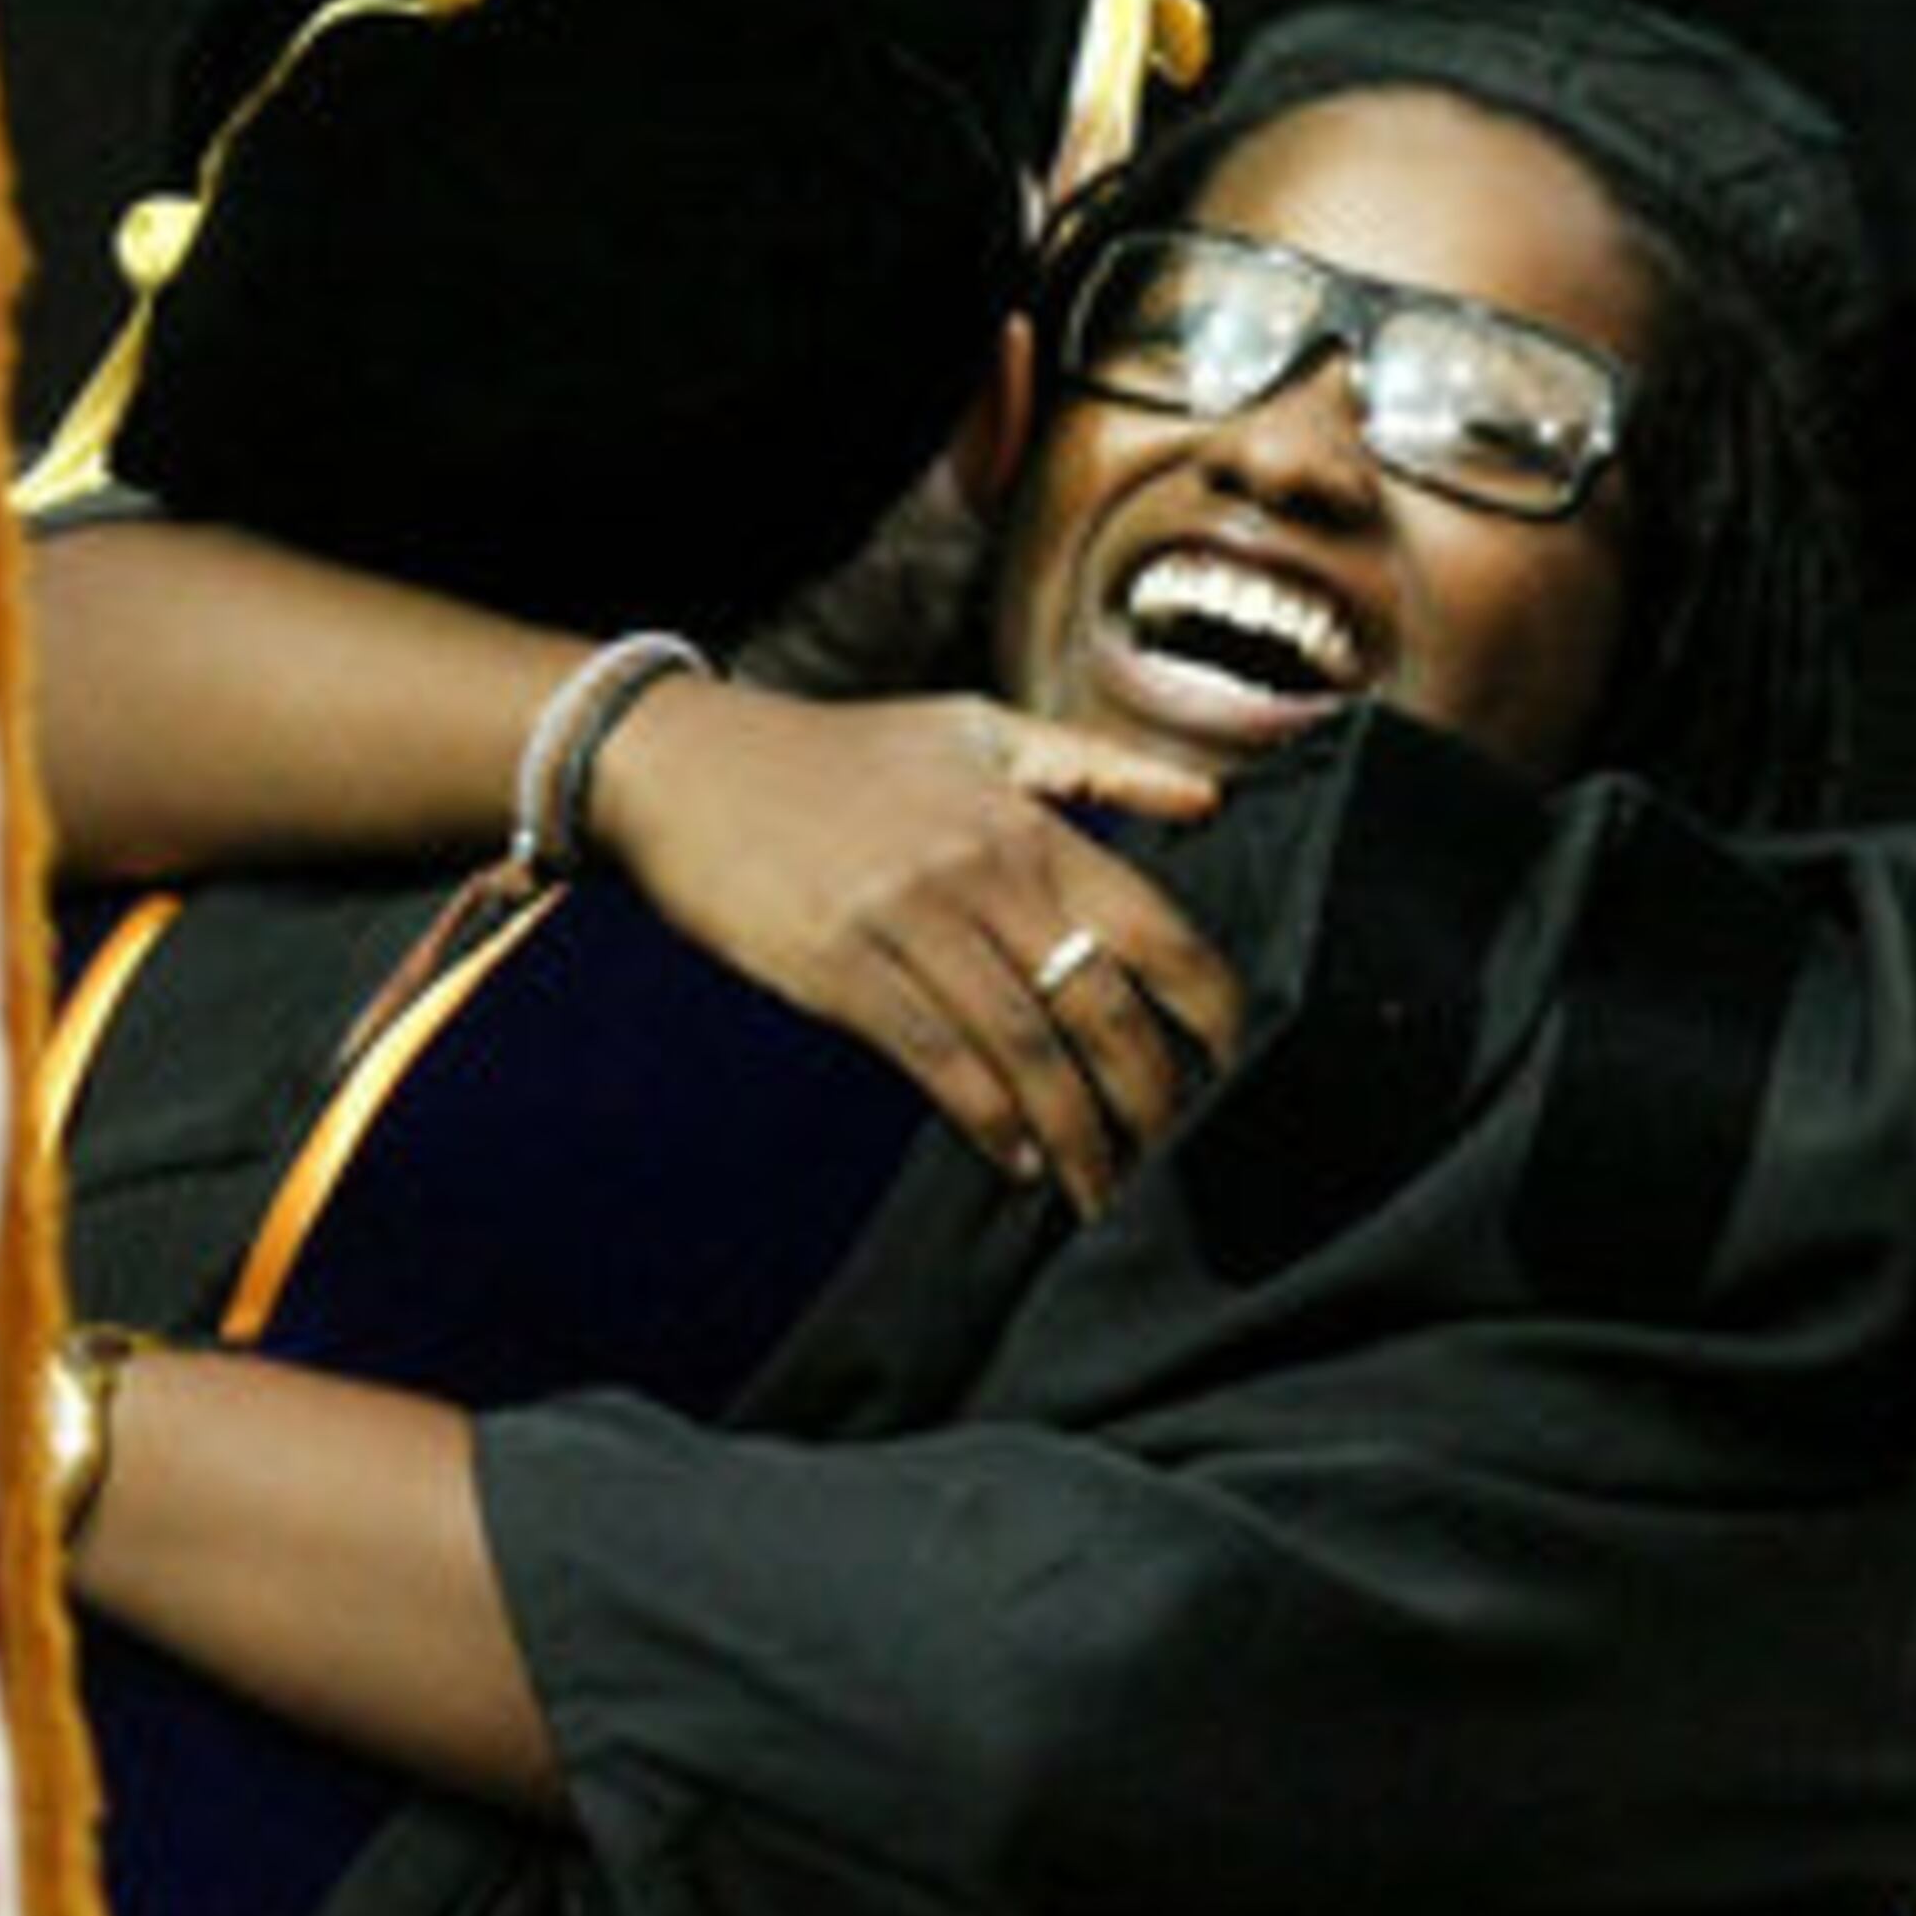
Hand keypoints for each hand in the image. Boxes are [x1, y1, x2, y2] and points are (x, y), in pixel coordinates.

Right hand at [585, 673, 1243, 1211]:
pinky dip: (989, 1122)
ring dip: (1076, 1132)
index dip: (1207, 1009)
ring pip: (1025, 1048)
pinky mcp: (839, 969)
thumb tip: (1211, 798)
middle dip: (1150, 1096)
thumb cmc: (837, 751)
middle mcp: (979, 870)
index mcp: (1025, 819)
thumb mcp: (975, 728)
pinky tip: (1019, 1161)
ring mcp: (907, 921)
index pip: (1154, 926)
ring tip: (1105, 1187)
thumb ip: (1094, 766)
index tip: (1231, 1066)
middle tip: (1173, 1156)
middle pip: (1100, 1005)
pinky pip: (937, 1062)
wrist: (684, 763)